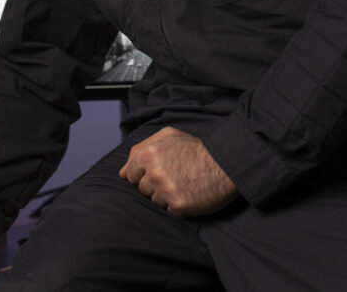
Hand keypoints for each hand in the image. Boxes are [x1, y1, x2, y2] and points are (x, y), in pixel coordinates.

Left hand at [119, 127, 238, 216]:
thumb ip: (139, 149)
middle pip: (141, 188)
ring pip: (154, 200)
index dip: (144, 174)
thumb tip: (121, 172)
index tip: (159, 171)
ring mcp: (166, 190)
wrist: (225, 163)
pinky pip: (168, 210)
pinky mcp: (178, 206)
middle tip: (174, 176)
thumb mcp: (167, 136)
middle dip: (153, 185)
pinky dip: (177, 205)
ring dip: (165, 196)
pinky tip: (188, 194)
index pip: (130, 174)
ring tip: (182, 184)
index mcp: (147, 154)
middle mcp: (154, 172)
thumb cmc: (194, 149)